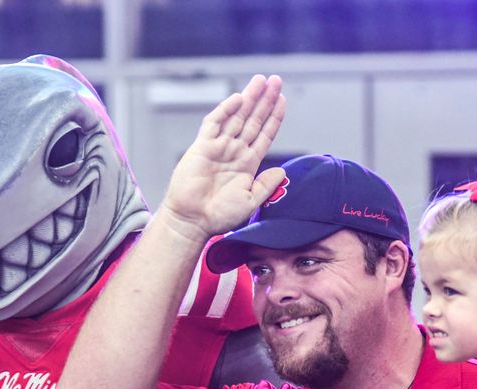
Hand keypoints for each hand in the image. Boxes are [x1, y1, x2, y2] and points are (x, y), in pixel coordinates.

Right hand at [160, 74, 285, 242]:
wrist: (193, 220)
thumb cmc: (219, 216)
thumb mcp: (250, 201)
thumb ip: (266, 185)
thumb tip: (282, 171)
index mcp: (248, 164)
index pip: (264, 135)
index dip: (274, 117)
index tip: (283, 100)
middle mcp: (234, 152)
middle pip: (253, 120)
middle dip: (264, 100)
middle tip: (275, 80)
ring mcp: (218, 147)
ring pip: (237, 117)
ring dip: (249, 98)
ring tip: (261, 80)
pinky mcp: (202, 146)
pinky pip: (214, 123)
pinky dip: (225, 110)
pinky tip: (238, 98)